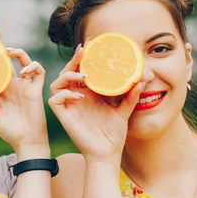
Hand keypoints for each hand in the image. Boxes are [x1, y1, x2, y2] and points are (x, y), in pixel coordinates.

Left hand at [0, 31, 47, 152]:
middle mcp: (13, 84)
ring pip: (24, 61)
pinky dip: (33, 66)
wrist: (26, 141)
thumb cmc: (8, 132)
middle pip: (6, 60)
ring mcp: (25, 86)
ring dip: (18, 52)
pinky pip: (39, 72)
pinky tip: (25, 71)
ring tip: (9, 51)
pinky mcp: (36, 90)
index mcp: (1, 89)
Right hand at [48, 40, 143, 162]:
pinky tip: (79, 94)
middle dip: (76, 58)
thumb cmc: (114, 134)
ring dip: (69, 74)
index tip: (94, 43)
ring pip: (58, 82)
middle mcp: (77, 96)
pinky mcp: (63, 115)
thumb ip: (130, 96)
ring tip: (84, 74)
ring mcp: (69, 105)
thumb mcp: (124, 111)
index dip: (86, 56)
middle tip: (86, 49)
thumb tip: (141, 79)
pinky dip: (64, 94)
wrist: (107, 154)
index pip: (84, 69)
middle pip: (69, 71)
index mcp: (89, 92)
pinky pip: (55, 99)